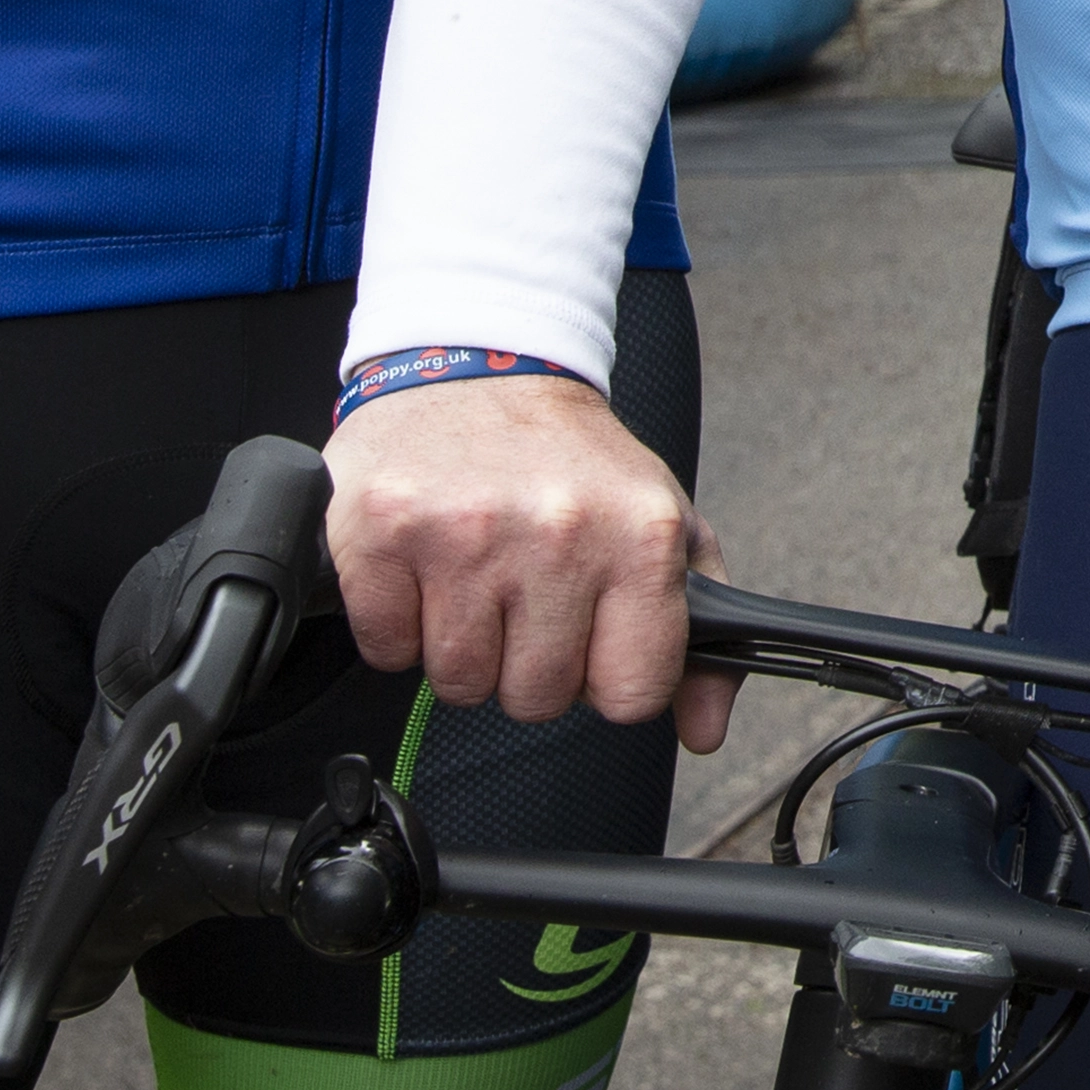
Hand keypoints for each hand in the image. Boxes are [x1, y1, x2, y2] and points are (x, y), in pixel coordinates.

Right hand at [327, 369, 732, 745]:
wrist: (482, 361)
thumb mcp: (663, 523)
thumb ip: (697, 628)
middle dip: (528, 662)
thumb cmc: (572, 458)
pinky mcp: (385, 533)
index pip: (632, 693)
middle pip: (539, 698)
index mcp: (641, 534)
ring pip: (460, 684)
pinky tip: (426, 569)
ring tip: (477, 577)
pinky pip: (388, 652)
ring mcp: (467, 534)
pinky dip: (399, 627)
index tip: (591, 642)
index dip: (606, 680)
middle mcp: (559, 533)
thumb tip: (704, 728)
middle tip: (523, 596)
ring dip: (463, 647)